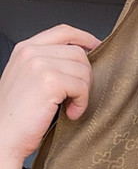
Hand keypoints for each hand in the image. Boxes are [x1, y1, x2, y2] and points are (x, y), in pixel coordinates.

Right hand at [0, 25, 100, 166]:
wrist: (3, 136)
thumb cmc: (15, 116)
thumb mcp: (27, 80)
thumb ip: (47, 64)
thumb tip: (79, 60)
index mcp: (25, 49)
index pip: (63, 32)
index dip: (84, 38)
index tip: (96, 48)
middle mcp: (31, 52)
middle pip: (78, 53)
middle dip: (84, 77)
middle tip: (76, 97)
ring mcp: (40, 65)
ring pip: (83, 70)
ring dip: (83, 93)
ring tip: (69, 108)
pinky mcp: (50, 82)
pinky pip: (82, 87)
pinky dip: (81, 103)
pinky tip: (69, 113)